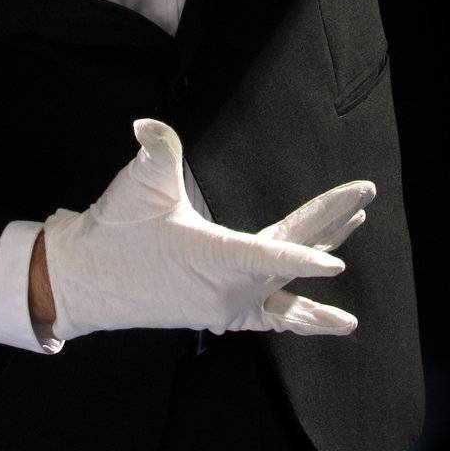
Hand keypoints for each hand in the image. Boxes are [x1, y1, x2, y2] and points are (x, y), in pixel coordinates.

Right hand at [42, 117, 375, 340]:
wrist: (84, 280)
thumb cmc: (113, 230)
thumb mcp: (137, 184)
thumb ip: (155, 149)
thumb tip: (150, 127)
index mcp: (210, 258)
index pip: (267, 257)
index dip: (303, 257)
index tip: (338, 261)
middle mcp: (225, 290)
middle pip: (290, 256)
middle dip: (331, 223)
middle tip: (365, 194)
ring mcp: (225, 306)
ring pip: (287, 283)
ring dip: (322, 257)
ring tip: (357, 230)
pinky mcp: (220, 314)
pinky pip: (273, 319)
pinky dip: (305, 319)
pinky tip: (337, 323)